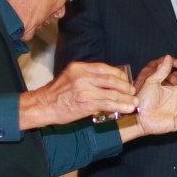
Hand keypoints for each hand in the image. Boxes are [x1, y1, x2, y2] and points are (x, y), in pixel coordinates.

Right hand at [20, 61, 137, 127]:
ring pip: (112, 92)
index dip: (118, 74)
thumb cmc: (55, 94)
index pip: (104, 68)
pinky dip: (120, 106)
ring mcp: (85, 89)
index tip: (125, 80)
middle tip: (132, 91)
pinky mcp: (86, 103)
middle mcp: (82, 76)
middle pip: (111, 78)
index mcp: (79, 67)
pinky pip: (108, 104)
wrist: (42, 106)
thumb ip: (86, 76)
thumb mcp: (69, 77)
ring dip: (126, 98)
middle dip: (125, 86)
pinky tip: (127, 108)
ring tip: (134, 103)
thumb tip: (105, 81)